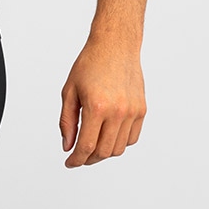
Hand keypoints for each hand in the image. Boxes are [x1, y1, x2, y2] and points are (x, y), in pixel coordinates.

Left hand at [59, 37, 146, 167]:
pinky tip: (108, 136)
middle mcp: (117, 111)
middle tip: (79, 156)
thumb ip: (67, 122)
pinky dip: (119, 143)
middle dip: (88, 159)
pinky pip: (132, 138)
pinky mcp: (141, 109)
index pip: (86, 146)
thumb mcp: (70, 92)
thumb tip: (68, 146)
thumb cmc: (90, 64)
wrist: (115, 45)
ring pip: (119, 148)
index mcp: (96, 107)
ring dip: (104, 152)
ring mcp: (132, 111)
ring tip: (93, 146)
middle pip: (103, 151)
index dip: (76, 160)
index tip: (70, 163)